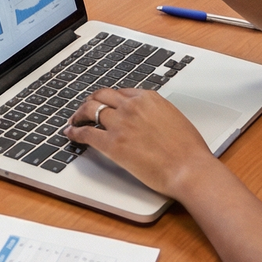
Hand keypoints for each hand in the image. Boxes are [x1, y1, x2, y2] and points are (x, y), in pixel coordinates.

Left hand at [63, 87, 216, 199]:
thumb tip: (151, 119)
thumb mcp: (175, 119)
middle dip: (92, 101)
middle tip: (86, 108)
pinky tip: (71, 133)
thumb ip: (158, 114)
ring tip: (75, 119)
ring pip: (90, 109)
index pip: (122, 92)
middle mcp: (132, 106)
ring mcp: (120, 123)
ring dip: (79, 113)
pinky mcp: (112, 143)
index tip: (107, 104)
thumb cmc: (189, 151)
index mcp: (149, 98)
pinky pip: (86, 132)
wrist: (189, 168)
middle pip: (102, 96)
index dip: (111, 99)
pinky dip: (75, 131)